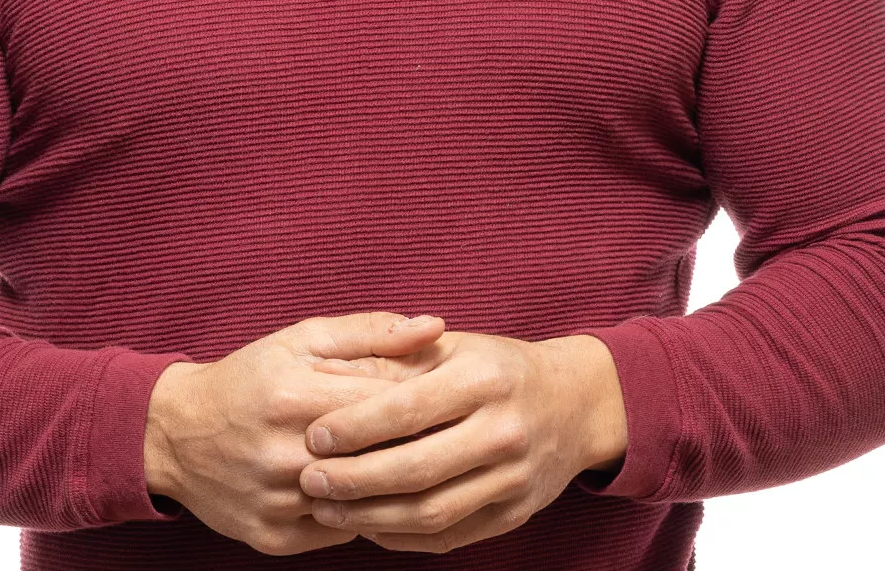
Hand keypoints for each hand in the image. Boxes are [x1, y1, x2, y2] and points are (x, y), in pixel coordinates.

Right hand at [143, 310, 447, 556]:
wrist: (176, 433)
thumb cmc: (250, 377)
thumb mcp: (303, 339)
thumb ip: (371, 332)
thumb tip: (437, 326)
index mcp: (296, 397)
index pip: (390, 404)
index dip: (429, 400)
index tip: (452, 395)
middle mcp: (285, 456)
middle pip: (382, 458)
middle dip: (421, 444)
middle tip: (447, 433)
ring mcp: (278, 504)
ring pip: (365, 503)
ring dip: (396, 485)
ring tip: (419, 463)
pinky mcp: (274, 539)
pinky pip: (342, 532)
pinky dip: (363, 513)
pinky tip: (374, 492)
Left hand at [297, 330, 628, 552]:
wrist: (575, 404)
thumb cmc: (498, 367)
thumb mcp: (454, 347)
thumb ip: (395, 357)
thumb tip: (327, 374)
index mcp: (484, 379)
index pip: (407, 409)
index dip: (355, 426)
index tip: (313, 436)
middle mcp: (503, 431)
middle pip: (416, 469)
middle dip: (354, 479)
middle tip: (309, 479)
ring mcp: (513, 479)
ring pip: (430, 512)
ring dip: (370, 516)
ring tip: (326, 507)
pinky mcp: (514, 515)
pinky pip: (449, 536)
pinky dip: (401, 536)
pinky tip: (366, 524)